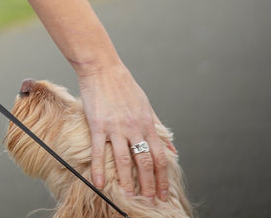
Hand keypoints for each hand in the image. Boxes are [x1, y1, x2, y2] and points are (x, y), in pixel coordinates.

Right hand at [77, 64, 173, 201]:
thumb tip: (173, 149)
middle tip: (150, 202)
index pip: (160, 157)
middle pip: (144, 163)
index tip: (164, 193)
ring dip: (127, 181)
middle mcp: (134, 128)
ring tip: (128, 196)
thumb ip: (159, 129)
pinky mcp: (97, 125)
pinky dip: (98, 169)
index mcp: (147, 125)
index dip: (163, 178)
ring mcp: (115, 128)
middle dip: (149, 185)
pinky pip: (98, 151)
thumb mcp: (147, 106)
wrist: (102, 68)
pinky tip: (98, 183)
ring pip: (123, 160)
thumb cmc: (124, 86)